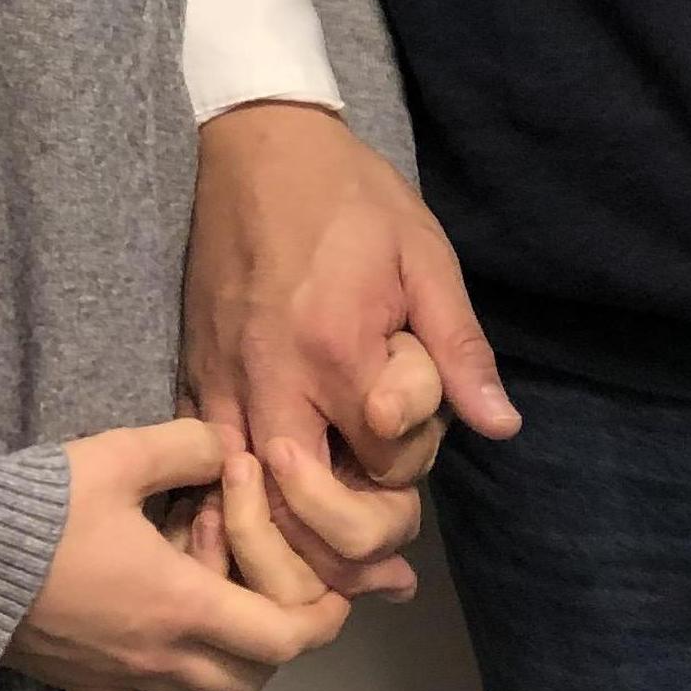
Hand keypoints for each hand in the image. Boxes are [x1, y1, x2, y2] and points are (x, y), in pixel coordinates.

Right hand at [1, 418, 350, 690]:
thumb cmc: (43, 511)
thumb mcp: (122, 455)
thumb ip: (189, 444)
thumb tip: (229, 445)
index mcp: (182, 605)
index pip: (285, 640)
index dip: (321, 618)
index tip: (334, 589)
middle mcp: (161, 658)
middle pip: (252, 676)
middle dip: (278, 636)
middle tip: (266, 576)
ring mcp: (121, 680)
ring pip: (203, 685)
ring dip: (224, 643)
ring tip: (200, 577)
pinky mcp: (86, 685)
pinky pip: (149, 688)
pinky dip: (172, 658)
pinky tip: (150, 606)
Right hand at [186, 103, 519, 584]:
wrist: (256, 143)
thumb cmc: (350, 196)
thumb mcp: (425, 255)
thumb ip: (459, 348)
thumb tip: (500, 426)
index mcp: (335, 348)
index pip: (382, 461)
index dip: (411, 459)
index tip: (415, 421)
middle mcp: (269, 380)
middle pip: (305, 510)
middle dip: (353, 534)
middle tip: (383, 516)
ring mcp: (220, 383)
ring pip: (246, 508)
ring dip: (292, 542)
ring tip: (332, 547)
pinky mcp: (191, 377)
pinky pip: (204, 472)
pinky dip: (234, 513)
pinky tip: (265, 523)